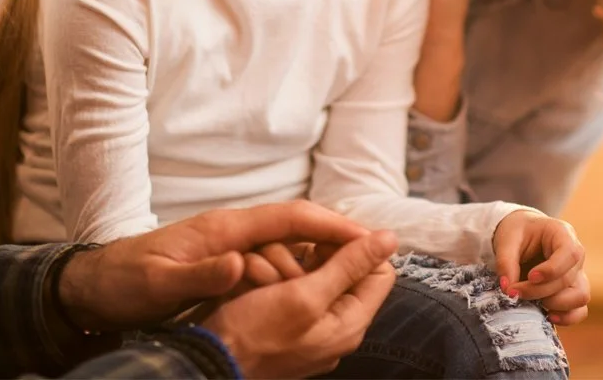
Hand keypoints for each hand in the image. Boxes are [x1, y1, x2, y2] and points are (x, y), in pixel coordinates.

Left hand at [57, 199, 371, 331]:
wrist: (93, 285)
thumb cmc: (123, 282)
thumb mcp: (157, 283)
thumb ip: (200, 274)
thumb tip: (241, 263)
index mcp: (224, 229)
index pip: (290, 216)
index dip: (329, 224)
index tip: (365, 234)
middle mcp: (231, 230)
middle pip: (297, 226)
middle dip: (335, 236)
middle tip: (374, 256)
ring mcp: (227, 244)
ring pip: (286, 243)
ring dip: (318, 253)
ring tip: (353, 271)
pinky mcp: (222, 260)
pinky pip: (271, 257)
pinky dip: (295, 265)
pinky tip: (308, 281)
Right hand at [203, 230, 397, 377]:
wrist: (211, 365)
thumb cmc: (256, 334)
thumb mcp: (306, 294)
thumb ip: (350, 266)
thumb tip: (390, 239)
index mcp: (350, 322)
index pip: (379, 270)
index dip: (358, 247)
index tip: (324, 238)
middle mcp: (337, 327)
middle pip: (345, 270)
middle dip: (317, 255)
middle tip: (290, 255)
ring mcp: (313, 328)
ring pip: (315, 275)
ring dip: (291, 263)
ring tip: (266, 270)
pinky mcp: (289, 325)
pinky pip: (293, 289)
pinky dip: (277, 277)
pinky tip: (258, 277)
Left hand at [493, 209, 589, 325]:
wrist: (521, 235)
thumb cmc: (517, 232)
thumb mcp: (507, 239)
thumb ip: (505, 261)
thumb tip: (507, 288)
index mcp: (563, 234)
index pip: (569, 253)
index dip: (552, 270)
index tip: (530, 277)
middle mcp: (575, 255)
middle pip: (568, 279)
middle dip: (540, 290)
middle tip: (515, 292)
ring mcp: (577, 275)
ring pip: (580, 296)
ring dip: (556, 304)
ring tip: (533, 302)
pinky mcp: (573, 292)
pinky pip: (580, 310)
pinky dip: (566, 317)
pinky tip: (547, 316)